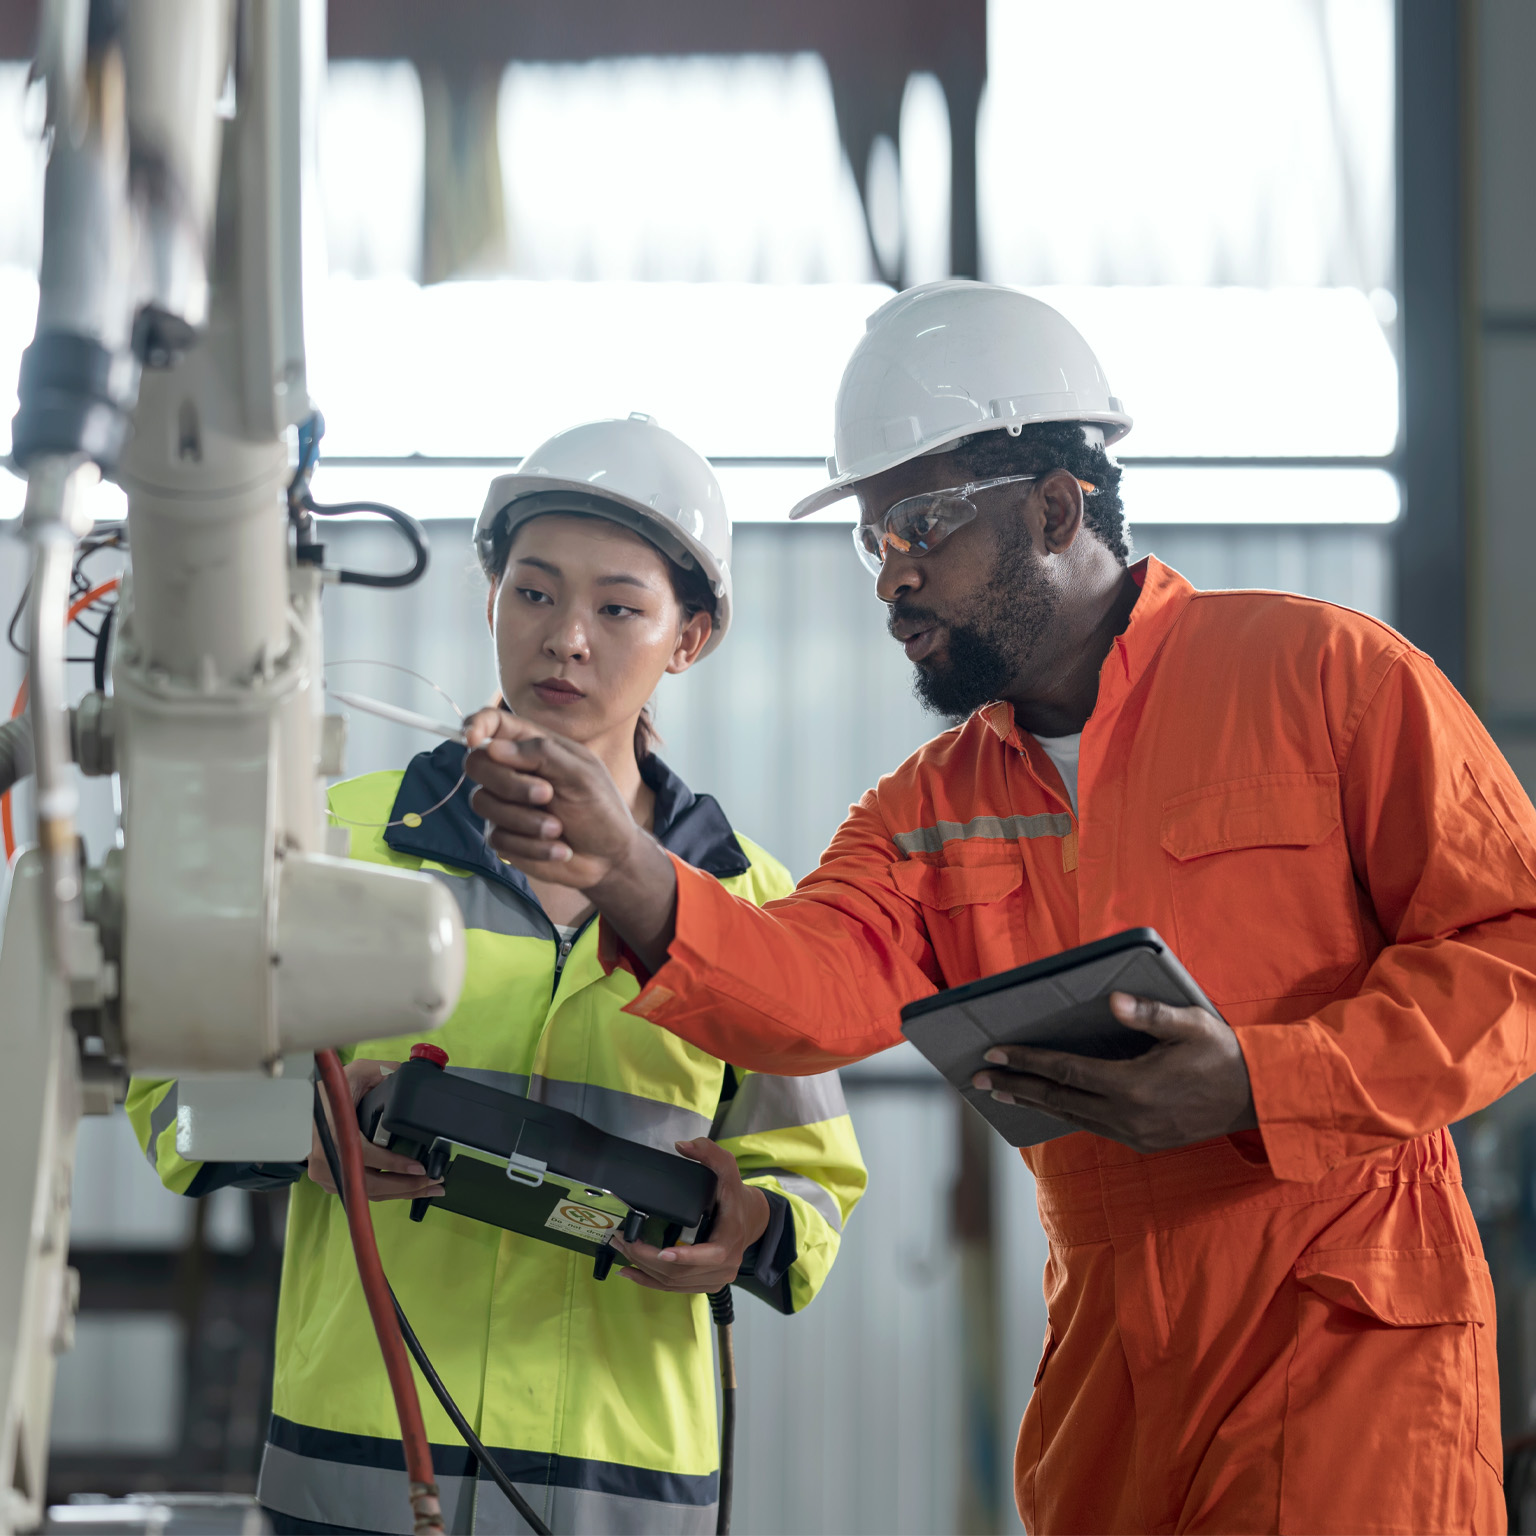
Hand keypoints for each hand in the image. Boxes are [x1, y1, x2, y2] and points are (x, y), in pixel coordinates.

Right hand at [307, 1058, 445, 1202]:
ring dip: (402, 1193)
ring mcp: (326, 1174)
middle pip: (370, 1184)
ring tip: (430, 1188)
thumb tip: (410, 1073)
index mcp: (331, 1132)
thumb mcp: (356, 1072)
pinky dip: (388, 1192)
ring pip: (368, 1193)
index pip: (365, 1155)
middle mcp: (325, 1160)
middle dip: (407, 1186)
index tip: (418, 1167)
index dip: (393, 1164)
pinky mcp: (331, 1181)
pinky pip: (362, 1192)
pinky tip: (409, 1189)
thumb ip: (383, 1071)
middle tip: (435, 1182)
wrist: (301, 1108)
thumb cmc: (328, 1091)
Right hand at [462, 707, 643, 889]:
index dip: (476, 725)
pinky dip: (532, 846)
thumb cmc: (600, 807)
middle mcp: (512, 772)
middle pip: (477, 764)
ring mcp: (504, 805)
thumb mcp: (582, 774)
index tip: (473, 739)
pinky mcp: (504, 836)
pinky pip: (498, 838)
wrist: (608, 856)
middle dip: (510, 783)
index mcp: (533, 747)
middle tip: (547, 794)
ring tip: (558, 828)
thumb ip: (543, 754)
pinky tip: (559, 848)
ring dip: (525, 819)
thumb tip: (493, 747)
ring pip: (483, 803)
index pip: (493, 723)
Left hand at [611, 1138, 770, 1293]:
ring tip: (621, 1249)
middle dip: (648, 1259)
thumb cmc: (735, 1195)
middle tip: (624, 1241)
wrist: (750, 1218)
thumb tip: (682, 1146)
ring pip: (674, 1282)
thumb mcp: (728, 1169)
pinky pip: (674, 1288)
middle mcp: (725, 1265)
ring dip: (644, 1269)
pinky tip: (629, 1272)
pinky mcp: (705, 1283)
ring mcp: (715, 1278)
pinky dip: (649, 1282)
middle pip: (683, 1272)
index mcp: (731, 1239)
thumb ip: (710, 1152)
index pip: (711, 1255)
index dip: (686, 1257)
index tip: (662, 1252)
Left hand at [972, 992, 1257, 1152]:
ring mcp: (1135, 1134)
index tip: (994, 1053)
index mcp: (1134, 1086)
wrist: (1260, 1098)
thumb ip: (1151, 1015)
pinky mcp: (1144, 1143)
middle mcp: (1128, 1116)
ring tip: (1001, 1091)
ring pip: (1071, 1117)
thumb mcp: (1192, 1025)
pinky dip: (1064, 1114)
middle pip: (1058, 1099)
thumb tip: (1114, 1001)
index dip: (1028, 1061)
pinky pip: (1092, 1127)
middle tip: (978, 1078)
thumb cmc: (1223, 1054)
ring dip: (1034, 1102)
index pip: (1066, 1072)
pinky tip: (1048, 1105)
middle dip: (1015, 1085)